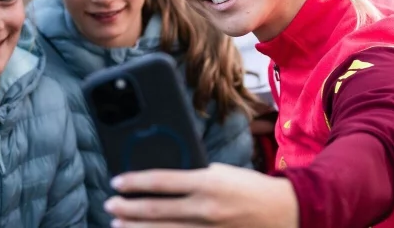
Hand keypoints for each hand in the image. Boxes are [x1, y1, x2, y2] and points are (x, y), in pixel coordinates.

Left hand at [105, 163, 298, 227]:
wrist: (284, 212)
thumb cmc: (250, 188)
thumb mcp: (221, 172)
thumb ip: (193, 176)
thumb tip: (162, 180)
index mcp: (207, 182)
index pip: (161, 181)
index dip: (134, 182)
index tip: (116, 182)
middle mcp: (205, 208)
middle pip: (156, 211)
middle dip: (128, 209)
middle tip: (109, 206)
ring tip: (117, 226)